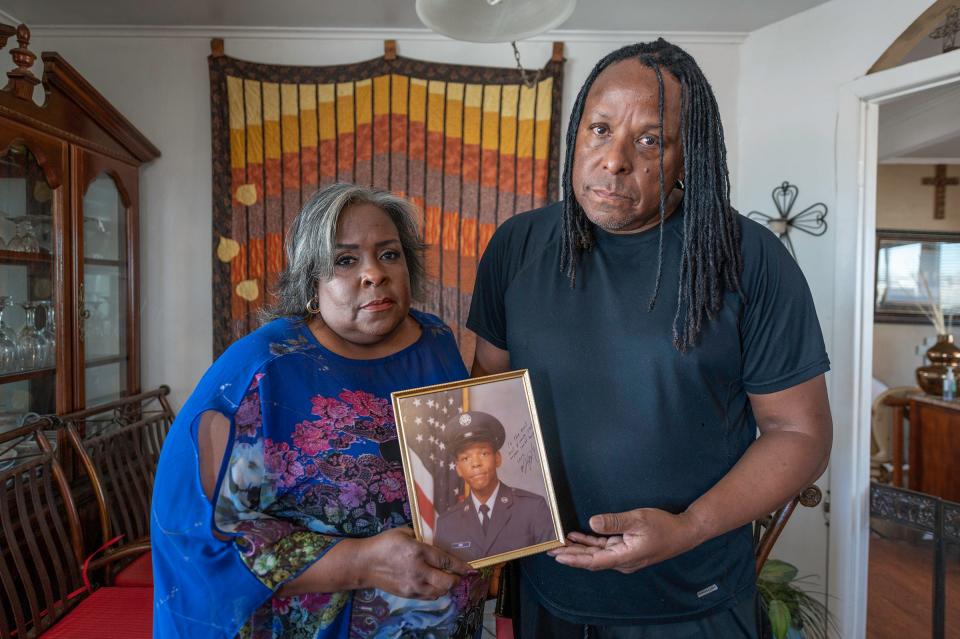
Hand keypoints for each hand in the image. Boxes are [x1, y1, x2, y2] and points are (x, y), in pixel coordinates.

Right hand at [357, 527, 472, 599]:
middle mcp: (418, 570)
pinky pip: (429, 596)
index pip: (446, 561)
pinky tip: (434, 584)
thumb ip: (421, 537)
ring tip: (446, 578)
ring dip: (446, 586)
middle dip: (456, 579)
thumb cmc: (384, 543)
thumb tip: (436, 540)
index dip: (461, 566)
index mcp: (418, 551)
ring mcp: (413, 585)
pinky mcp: (407, 594)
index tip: (471, 569)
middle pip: (446, 582)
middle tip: (458, 573)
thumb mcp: (403, 532)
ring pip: (439, 592)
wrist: (364, 564)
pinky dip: (435, 591)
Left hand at [547, 508, 702, 573]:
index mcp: (625, 557)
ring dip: (579, 548)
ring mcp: (624, 555)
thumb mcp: (638, 520)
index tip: (559, 556)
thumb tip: (592, 523)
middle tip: (550, 551)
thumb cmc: (663, 526)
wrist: (684, 532)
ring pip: (596, 554)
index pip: (594, 561)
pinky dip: (590, 542)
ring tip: (560, 543)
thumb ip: (614, 522)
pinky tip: (578, 536)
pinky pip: (604, 547)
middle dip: (571, 555)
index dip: (575, 559)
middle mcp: (622, 560)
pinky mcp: (626, 548)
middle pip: (592, 559)